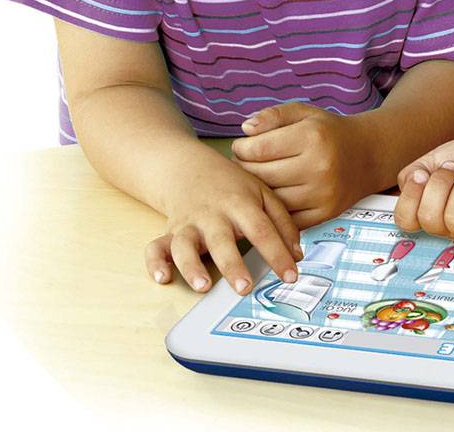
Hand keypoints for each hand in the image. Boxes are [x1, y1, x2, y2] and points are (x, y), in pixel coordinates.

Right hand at [146, 146, 300, 293]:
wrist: (190, 167)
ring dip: (192, 266)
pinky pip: (156, 247)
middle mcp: (214, 214)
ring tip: (203, 285)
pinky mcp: (170, 231)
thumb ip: (282, 222)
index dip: (278, 254)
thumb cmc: (232, 185)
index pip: (262, 230)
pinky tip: (162, 277)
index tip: (290, 276)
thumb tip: (297, 255)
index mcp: (241, 203)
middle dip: (233, 265)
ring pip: (186, 245)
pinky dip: (155, 263)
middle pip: (223, 240)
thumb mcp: (262, 194)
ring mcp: (189, 223)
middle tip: (245, 287)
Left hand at [231, 102, 370, 228]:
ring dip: (257, 191)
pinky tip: (274, 195)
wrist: (368, 155)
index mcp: (312, 137)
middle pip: (261, 176)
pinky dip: (275, 209)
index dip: (241, 148)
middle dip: (245, 169)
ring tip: (258, 178)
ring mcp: (323, 193)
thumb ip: (274, 115)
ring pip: (271, 199)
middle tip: (243, 164)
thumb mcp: (305, 113)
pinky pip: (287, 218)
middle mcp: (319, 167)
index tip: (241, 147)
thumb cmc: (330, 132)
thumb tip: (246, 129)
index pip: (258, 149)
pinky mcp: (325, 213)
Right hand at [395, 136, 453, 244]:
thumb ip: (410, 173)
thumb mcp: (432, 158)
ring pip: (452, 221)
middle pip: (429, 219)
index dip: (410, 198)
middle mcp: (445, 224)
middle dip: (440, 184)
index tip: (422, 174)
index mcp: (428, 209)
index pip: (405, 220)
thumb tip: (408, 186)